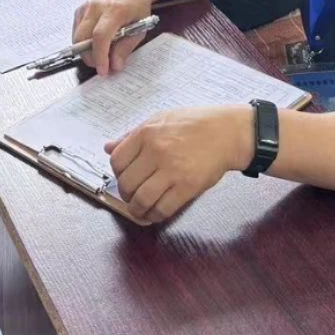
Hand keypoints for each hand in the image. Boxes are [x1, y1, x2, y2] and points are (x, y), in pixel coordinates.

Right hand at [71, 0, 152, 74]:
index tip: (103, 70)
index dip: (100, 56)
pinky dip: (83, 43)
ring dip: (86, 52)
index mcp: (115, 9)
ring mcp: (86, 7)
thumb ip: (125, 48)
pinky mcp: (80, 10)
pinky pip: (76, 32)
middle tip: (102, 66)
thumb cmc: (137, 7)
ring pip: (77, 37)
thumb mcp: (140, 29)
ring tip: (100, 56)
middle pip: (83, 37)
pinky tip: (95, 44)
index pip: (100, 35)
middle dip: (90, 57)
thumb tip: (114, 65)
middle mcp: (96, 6)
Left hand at [107, 105, 249, 223]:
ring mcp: (172, 170)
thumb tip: (108, 148)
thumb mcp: (160, 119)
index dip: (117, 173)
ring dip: (136, 210)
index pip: (117, 161)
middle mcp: (156, 152)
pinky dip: (154, 216)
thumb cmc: (194, 123)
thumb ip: (132, 135)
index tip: (124, 177)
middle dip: (125, 194)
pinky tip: (154, 214)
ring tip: (140, 209)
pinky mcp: (187, 187)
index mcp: (146, 133)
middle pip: (126, 183)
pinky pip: (163, 209)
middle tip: (131, 195)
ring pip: (141, 200)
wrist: (226, 132)